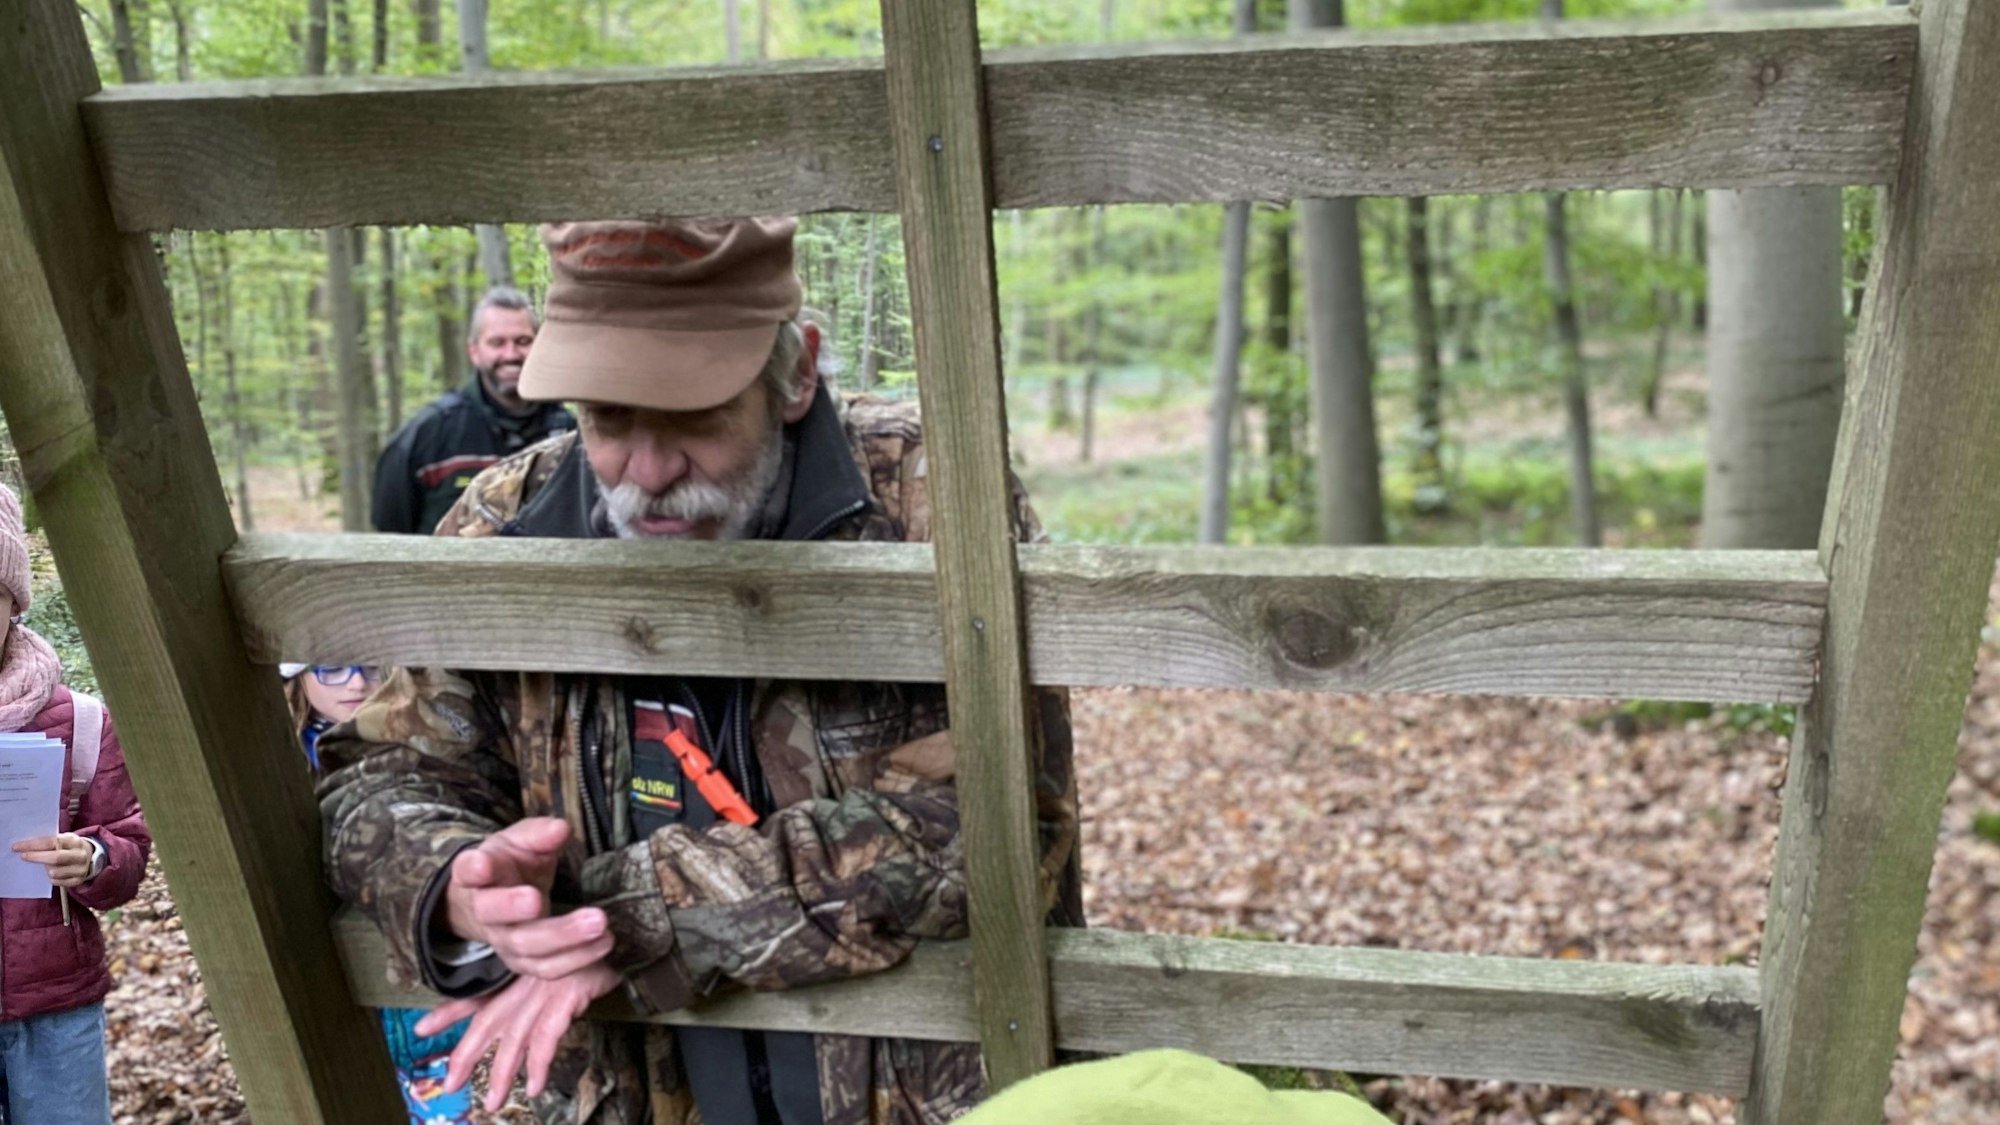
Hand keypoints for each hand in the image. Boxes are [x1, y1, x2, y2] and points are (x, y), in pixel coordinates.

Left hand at [13, 833, 94, 887]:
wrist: (90, 857)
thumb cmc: (68, 847)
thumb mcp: (63, 839)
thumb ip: (49, 841)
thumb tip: (25, 845)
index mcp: (74, 841)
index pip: (52, 841)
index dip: (33, 845)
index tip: (17, 847)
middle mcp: (80, 855)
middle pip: (56, 858)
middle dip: (36, 857)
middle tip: (22, 856)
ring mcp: (80, 869)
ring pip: (55, 872)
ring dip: (45, 869)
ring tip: (43, 865)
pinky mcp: (78, 880)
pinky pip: (58, 882)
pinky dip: (51, 878)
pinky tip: (51, 873)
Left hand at [416, 961, 620, 1111]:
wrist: (624, 933)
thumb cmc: (591, 950)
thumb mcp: (556, 967)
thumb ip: (534, 987)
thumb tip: (528, 1018)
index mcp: (519, 974)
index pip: (478, 995)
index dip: (450, 1012)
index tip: (422, 1029)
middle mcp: (526, 982)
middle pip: (487, 1022)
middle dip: (466, 1055)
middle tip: (449, 1084)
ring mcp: (545, 989)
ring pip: (514, 1038)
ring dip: (501, 1073)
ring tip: (492, 1102)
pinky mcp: (566, 996)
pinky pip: (547, 1037)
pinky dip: (538, 1064)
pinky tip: (534, 1085)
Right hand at [447, 818, 611, 979]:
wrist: (499, 900)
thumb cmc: (512, 864)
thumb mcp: (523, 841)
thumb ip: (539, 834)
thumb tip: (561, 829)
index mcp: (479, 873)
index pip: (468, 869)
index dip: (474, 868)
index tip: (482, 865)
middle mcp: (485, 911)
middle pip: (494, 915)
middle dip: (515, 908)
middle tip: (538, 899)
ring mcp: (504, 942)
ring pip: (527, 948)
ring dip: (564, 938)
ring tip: (599, 924)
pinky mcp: (526, 962)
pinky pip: (549, 968)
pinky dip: (578, 958)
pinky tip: (605, 942)